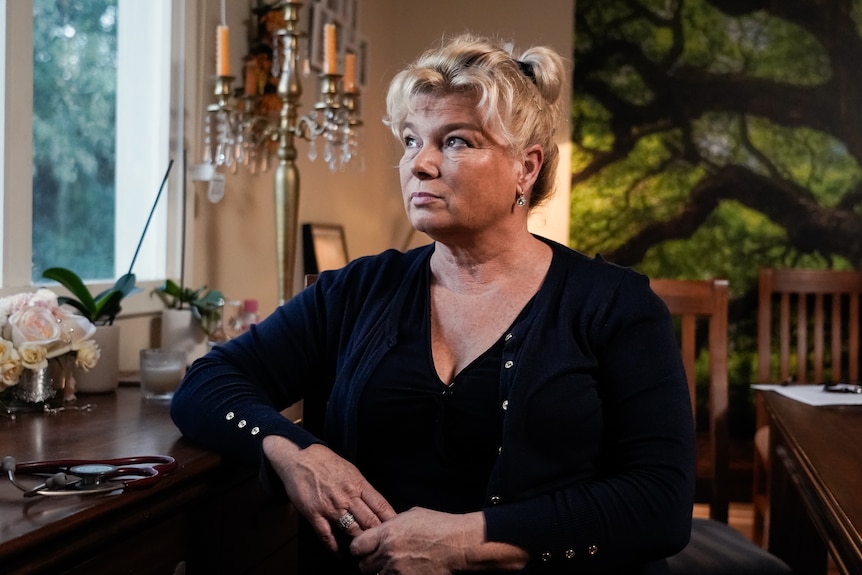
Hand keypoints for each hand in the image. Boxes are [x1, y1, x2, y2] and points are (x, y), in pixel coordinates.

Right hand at [263, 436, 395, 552]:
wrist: (301, 457)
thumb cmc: (328, 463)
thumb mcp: (351, 471)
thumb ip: (363, 489)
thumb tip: (377, 505)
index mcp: (358, 484)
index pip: (381, 505)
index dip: (391, 520)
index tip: (398, 529)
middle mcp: (347, 496)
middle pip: (369, 521)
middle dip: (379, 534)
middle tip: (385, 545)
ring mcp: (331, 506)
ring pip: (352, 530)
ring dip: (360, 542)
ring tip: (367, 552)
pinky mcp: (314, 514)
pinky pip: (327, 535)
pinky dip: (335, 548)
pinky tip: (341, 554)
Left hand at [351, 508, 528, 573]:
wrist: (459, 544)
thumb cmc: (438, 526)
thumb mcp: (410, 516)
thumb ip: (390, 526)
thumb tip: (380, 532)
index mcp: (387, 534)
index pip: (356, 547)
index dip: (359, 548)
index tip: (364, 548)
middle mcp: (388, 554)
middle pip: (363, 566)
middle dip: (369, 562)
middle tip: (379, 558)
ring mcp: (398, 571)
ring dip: (382, 572)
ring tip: (394, 565)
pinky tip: (403, 570)